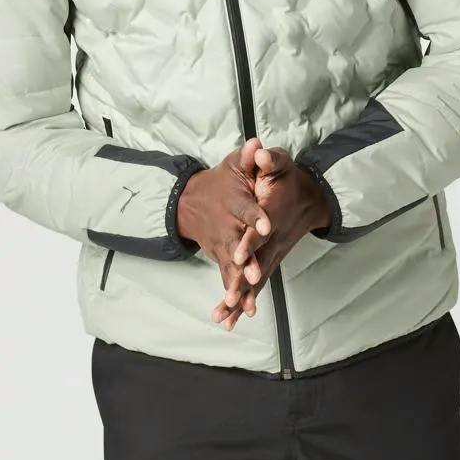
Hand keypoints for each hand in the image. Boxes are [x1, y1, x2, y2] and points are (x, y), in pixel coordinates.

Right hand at [177, 147, 274, 316]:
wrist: (193, 201)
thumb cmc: (222, 181)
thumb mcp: (236, 165)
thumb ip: (250, 158)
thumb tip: (258, 143)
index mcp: (234, 202)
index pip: (246, 209)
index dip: (255, 216)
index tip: (266, 223)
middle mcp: (226, 227)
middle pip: (237, 243)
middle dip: (245, 258)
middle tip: (253, 271)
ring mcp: (222, 245)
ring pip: (230, 266)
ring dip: (235, 283)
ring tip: (241, 301)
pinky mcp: (221, 259)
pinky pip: (227, 279)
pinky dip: (229, 298)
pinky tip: (233, 316)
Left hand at [212, 139, 331, 330]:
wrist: (310, 197)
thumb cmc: (289, 179)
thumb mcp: (281, 163)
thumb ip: (270, 159)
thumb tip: (259, 152)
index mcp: (273, 216)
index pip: (262, 231)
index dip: (251, 242)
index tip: (240, 256)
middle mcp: (275, 240)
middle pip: (260, 263)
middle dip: (246, 281)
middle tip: (233, 297)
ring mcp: (273, 253)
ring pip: (257, 280)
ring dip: (242, 299)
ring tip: (225, 320)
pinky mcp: (270, 262)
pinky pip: (256, 285)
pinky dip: (243, 302)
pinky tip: (229, 320)